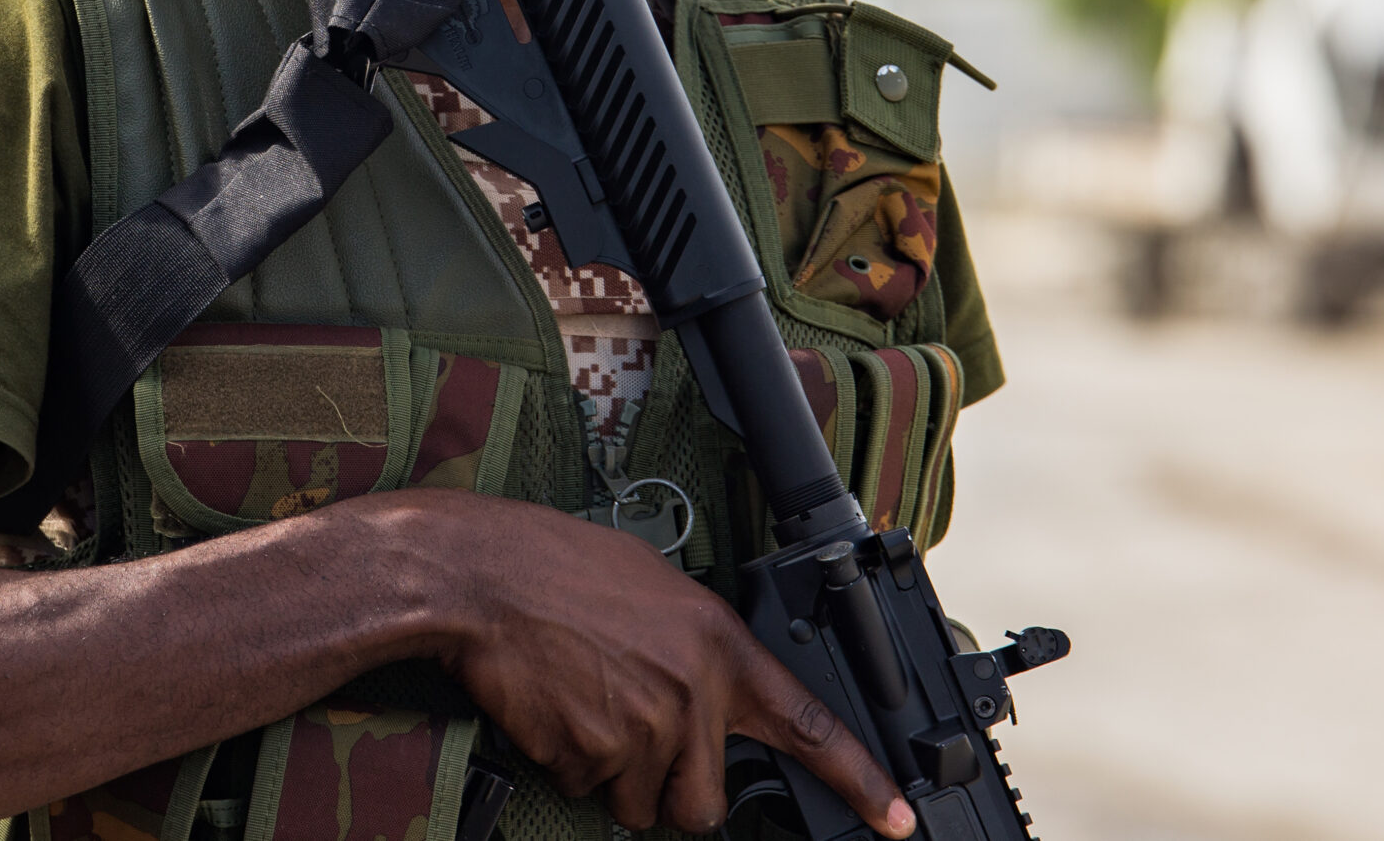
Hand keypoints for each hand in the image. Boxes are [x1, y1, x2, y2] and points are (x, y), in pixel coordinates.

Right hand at [418, 494, 912, 836]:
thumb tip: (710, 700)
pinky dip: (569, 764)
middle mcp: (691, 695)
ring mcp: (641, 730)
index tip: (898, 819)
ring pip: (639, 804)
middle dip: (670, 790)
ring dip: (614, 776)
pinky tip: (554, 704)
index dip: (861, 781)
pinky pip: (586, 791)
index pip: (809, 726)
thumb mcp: (658, 589)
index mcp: (718, 647)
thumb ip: (699, 651)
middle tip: (633, 734)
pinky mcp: (588, 755)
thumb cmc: (561, 567)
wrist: (484, 574)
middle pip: (703, 804)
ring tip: (584, 701)